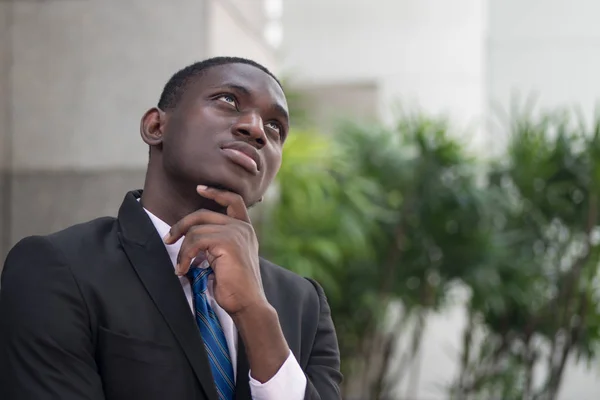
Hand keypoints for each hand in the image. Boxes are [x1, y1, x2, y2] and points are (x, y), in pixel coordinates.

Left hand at [163, 185, 265, 315]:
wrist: (247, 303)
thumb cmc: (235, 287)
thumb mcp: (226, 258)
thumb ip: (216, 243)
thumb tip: (191, 238)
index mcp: (245, 229)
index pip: (233, 200)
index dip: (216, 192)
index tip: (199, 188)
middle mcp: (242, 228)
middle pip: (204, 214)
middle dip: (181, 225)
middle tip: (168, 239)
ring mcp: (236, 233)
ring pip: (196, 229)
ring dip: (182, 250)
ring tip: (180, 268)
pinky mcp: (227, 242)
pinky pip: (196, 241)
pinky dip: (184, 256)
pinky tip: (183, 270)